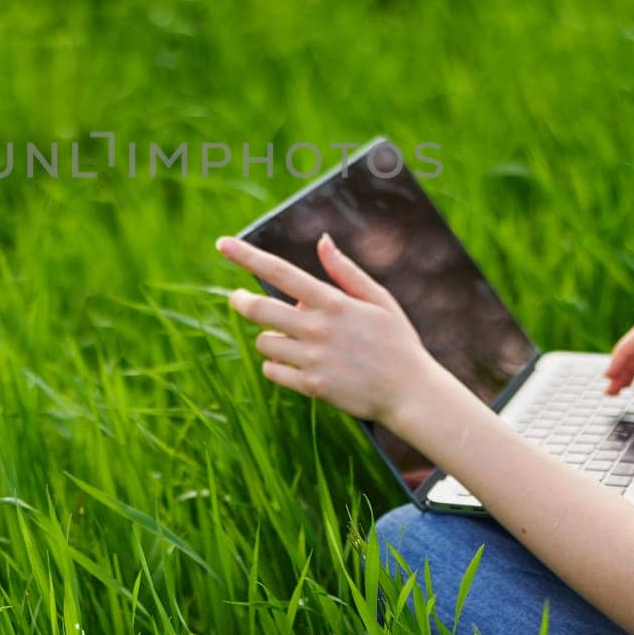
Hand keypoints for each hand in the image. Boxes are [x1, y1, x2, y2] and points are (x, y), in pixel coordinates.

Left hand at [214, 232, 440, 423]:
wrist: (411, 393)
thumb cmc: (396, 342)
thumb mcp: (379, 299)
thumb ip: (346, 271)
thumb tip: (322, 241)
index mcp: (333, 302)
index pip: (281, 273)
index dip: (248, 257)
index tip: (222, 244)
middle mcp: (319, 329)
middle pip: (259, 309)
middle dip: (241, 301)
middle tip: (237, 298)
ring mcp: (313, 360)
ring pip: (264, 342)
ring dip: (270, 338)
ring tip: (291, 340)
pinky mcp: (311, 387)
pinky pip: (273, 371)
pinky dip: (276, 365)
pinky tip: (294, 363)